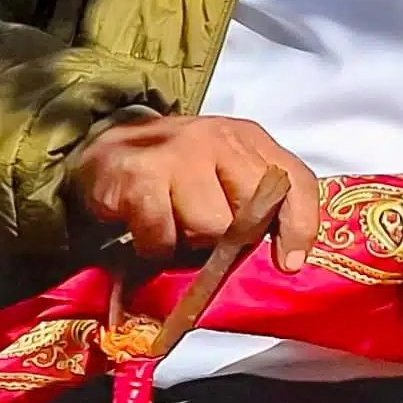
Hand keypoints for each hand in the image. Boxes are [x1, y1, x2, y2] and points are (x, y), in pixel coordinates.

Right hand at [67, 115, 323, 269]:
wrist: (102, 150)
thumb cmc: (176, 174)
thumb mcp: (225, 176)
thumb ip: (258, 204)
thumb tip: (288, 261)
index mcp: (248, 139)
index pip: (295, 181)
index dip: (300, 227)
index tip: (290, 263)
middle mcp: (217, 138)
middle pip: (253, 211)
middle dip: (234, 238)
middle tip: (210, 240)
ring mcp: (177, 153)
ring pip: (211, 227)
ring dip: (191, 244)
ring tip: (175, 231)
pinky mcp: (139, 175)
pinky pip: (163, 237)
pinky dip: (156, 248)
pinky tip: (148, 235)